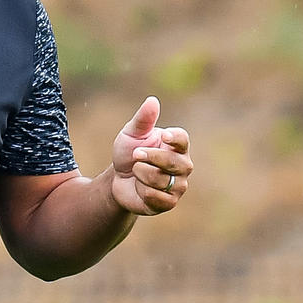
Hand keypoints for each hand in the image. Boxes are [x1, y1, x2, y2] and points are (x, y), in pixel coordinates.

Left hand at [107, 98, 193, 214]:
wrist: (118, 180)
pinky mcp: (169, 202)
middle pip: (172, 161)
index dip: (175, 138)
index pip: (182, 140)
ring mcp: (179, 185)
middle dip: (148, 157)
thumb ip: (143, 119)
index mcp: (177, 146)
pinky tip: (140, 187)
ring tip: (137, 172)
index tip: (164, 136)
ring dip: (141, 174)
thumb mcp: (131, 134)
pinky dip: (141, 190)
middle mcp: (183, 165)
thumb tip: (152, 101)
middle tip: (135, 154)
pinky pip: (155, 196)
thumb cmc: (129, 153)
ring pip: (160, 179)